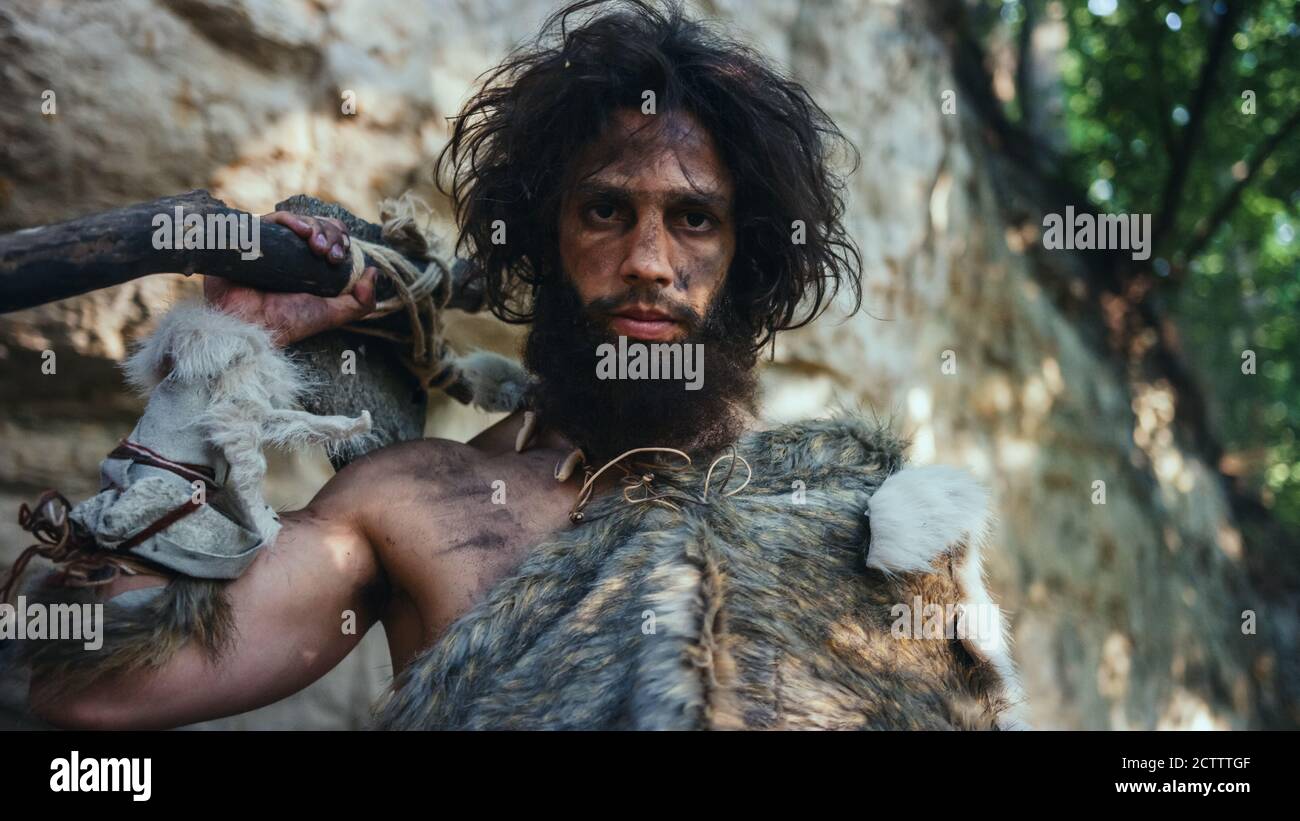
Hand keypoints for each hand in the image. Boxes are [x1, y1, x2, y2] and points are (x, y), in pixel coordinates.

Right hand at [204, 212, 378, 346]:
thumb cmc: (286, 322)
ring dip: (317, 227)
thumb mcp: (332, 315)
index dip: (342, 241)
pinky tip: (303, 231)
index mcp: (312, 268)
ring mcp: (274, 245)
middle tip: (330, 254)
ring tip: (318, 247)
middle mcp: (294, 253)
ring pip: (302, 221)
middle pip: (321, 226)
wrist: (247, 324)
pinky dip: (294, 220)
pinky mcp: (254, 238)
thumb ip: (360, 302)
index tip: (340, 257)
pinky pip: (276, 219)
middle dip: (332, 235)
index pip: (333, 240)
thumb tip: (374, 272)